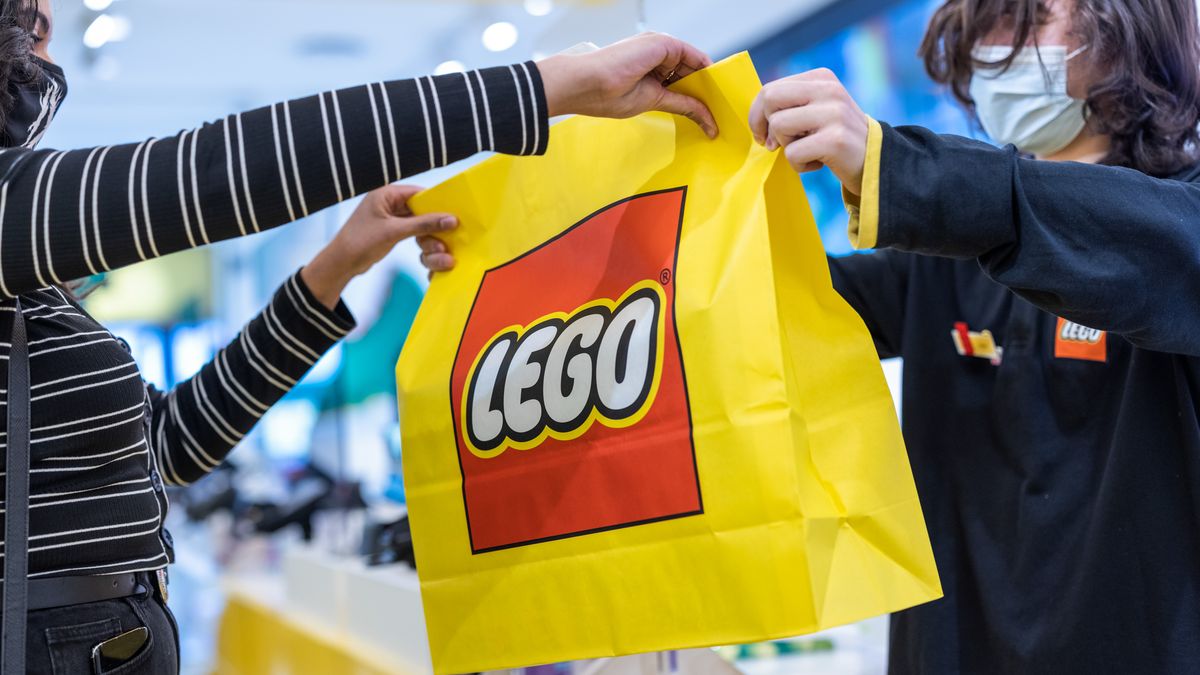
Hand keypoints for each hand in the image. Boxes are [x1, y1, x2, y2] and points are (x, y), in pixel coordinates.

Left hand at [301, 185, 456, 307]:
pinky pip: (411, 231)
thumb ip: (423, 224)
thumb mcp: (394, 232)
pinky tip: (429, 248)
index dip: (436, 203)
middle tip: (449, 233)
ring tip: (441, 248)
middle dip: (433, 223)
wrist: (340, 263)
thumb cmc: (360, 242)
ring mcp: (389, 217)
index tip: (453, 214)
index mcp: (386, 194)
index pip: (418, 193)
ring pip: (417, 222)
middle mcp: (388, 202)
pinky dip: (420, 238)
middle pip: (420, 208)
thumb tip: (450, 219)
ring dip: (428, 234)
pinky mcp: (390, 231)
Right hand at [536, 32, 718, 137]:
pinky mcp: (664, 44)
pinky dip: (709, 73)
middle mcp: (656, 52)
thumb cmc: (605, 95)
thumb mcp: (652, 101)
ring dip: (711, 83)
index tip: (712, 112)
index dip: (698, 93)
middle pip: (692, 70)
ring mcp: (660, 46)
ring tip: (725, 106)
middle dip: (707, 89)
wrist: (584, 84)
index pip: (682, 78)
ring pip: (695, 64)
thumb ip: (679, 102)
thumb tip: (702, 115)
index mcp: (649, 65)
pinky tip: (718, 90)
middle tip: (723, 112)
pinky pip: (694, 58)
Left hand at [748, 68, 868, 194]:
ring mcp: (834, 113)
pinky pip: (793, 153)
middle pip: (770, 99)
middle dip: (765, 126)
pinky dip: (799, 165)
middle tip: (774, 145)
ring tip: (807, 150)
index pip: (770, 88)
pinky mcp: (835, 140)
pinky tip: (819, 163)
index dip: (757, 115)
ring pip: (779, 126)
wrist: (876, 161)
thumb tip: (756, 120)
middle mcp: (829, 90)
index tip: (763, 134)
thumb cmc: (836, 138)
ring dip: (786, 147)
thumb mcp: (817, 110)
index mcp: (822, 78)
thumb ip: (789, 106)